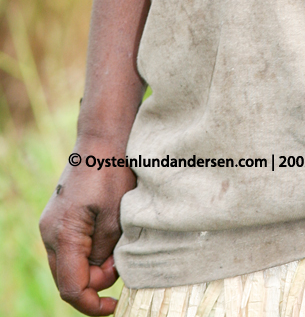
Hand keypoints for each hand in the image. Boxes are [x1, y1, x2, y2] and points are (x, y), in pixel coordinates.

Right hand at [39, 144, 136, 314]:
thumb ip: (106, 253)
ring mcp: (51, 226)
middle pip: (69, 279)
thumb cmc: (112, 172)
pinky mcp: (59, 219)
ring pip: (70, 264)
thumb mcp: (116, 217)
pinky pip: (71, 248)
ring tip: (118, 242)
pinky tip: (108, 235)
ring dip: (94, 265)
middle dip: (97, 281)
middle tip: (122, 260)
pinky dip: (90, 251)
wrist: (102, 138)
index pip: (72, 288)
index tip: (115, 305)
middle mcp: (50, 233)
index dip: (93, 304)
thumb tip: (102, 276)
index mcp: (63, 235)